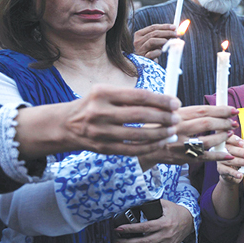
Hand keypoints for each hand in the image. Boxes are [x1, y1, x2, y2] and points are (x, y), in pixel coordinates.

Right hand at [16, 84, 180, 158]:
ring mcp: (101, 132)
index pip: (139, 96)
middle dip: (163, 118)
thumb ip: (131, 96)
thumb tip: (164, 102)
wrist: (66, 124)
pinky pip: (132, 149)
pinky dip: (150, 146)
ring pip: (138, 135)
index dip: (161, 100)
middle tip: (176, 118)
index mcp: (103, 93)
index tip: (175, 103)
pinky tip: (161, 142)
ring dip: (160, 134)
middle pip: (140, 116)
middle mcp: (99, 112)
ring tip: (172, 131)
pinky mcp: (104, 148)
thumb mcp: (107, 92)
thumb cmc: (94, 105)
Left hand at [114, 200, 193, 242]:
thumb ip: (151, 203)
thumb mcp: (165, 204)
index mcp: (164, 223)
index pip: (144, 227)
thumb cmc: (175, 211)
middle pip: (143, 242)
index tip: (118, 229)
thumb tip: (135, 202)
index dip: (130, 229)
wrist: (190, 221)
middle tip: (115, 241)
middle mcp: (165, 235)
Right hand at [134, 23, 176, 60]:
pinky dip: (158, 52)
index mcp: (139, 34)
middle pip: (154, 33)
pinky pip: (152, 53)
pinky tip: (161, 52)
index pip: (153, 27)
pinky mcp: (143, 58)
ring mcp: (139, 49)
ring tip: (170, 41)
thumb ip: (162, 35)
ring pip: (152, 41)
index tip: (174, 27)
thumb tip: (174, 29)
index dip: (164, 26)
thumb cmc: (152, 51)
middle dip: (167, 33)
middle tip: (176, 34)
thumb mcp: (156, 41)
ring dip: (163, 40)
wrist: (146, 64)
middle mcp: (137, 41)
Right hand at [139, 105, 238, 168]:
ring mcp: (181, 146)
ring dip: (222, 137)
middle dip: (224, 122)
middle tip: (233, 122)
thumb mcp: (166, 113)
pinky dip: (218, 156)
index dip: (221, 109)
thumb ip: (186, 111)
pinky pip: (204, 158)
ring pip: (207, 141)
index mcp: (176, 116)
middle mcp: (178, 130)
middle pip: (206, 124)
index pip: (203, 110)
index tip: (233, 109)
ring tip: (229, 133)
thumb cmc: (158, 127)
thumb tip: (211, 108)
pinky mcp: (184, 158)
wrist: (144, 148)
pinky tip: (228, 154)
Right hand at [216, 135, 243, 184]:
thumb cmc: (239, 162)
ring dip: (240, 161)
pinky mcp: (220, 169)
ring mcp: (220, 160)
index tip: (243, 143)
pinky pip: (228, 171)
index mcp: (227, 143)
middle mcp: (221, 150)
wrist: (232, 175)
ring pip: (229, 160)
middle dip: (240, 151)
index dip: (235, 140)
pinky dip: (235, 173)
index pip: (229, 139)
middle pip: (229, 149)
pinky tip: (240, 174)